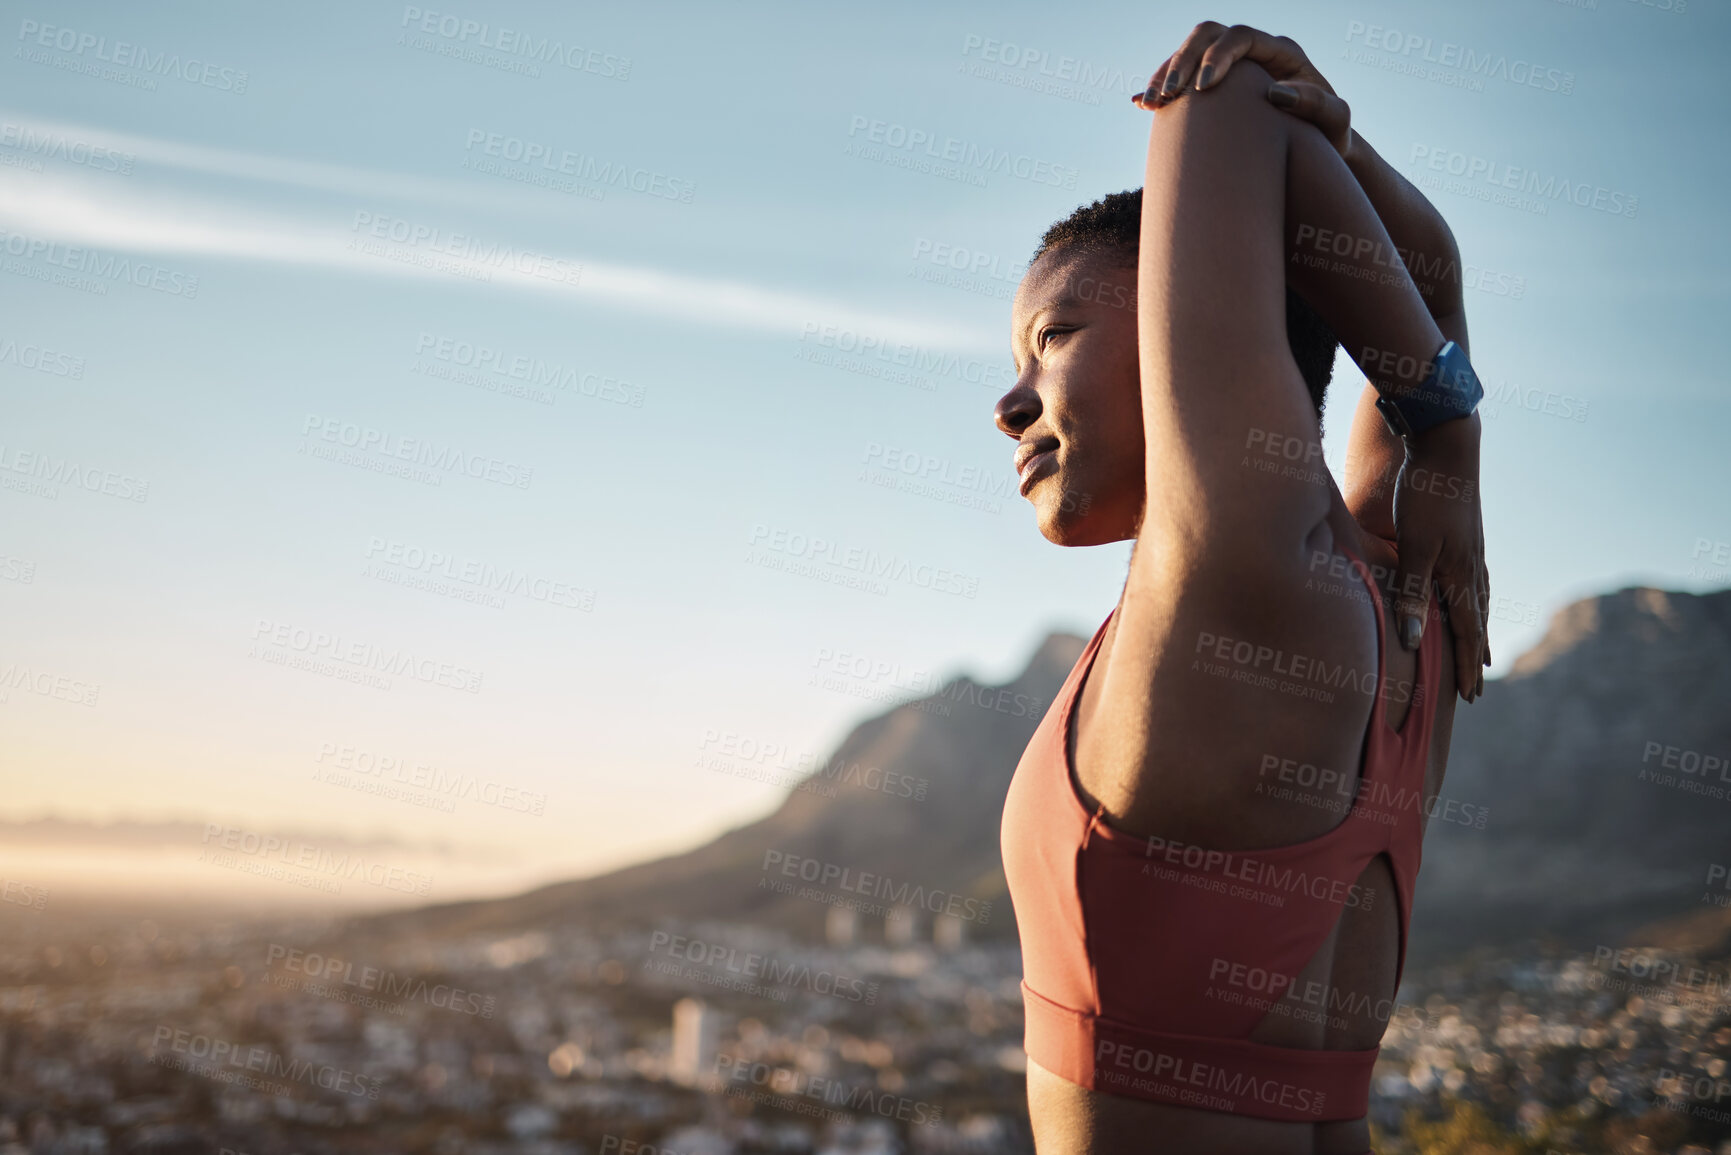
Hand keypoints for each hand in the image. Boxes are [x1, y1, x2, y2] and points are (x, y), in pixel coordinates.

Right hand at [1133, 23, 1353, 159]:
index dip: (1217, 55)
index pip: (1241, 37)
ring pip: (1188, 53)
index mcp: (1281, 52)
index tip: (1202, 88)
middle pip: (1207, 35)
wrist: (1318, 152)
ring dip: (1165, 75)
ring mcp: (1231, 69)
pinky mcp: (1214, 88)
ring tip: (1150, 105)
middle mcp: (1253, 53)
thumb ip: (1316, 104)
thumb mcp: (1335, 123)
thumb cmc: (1330, 138)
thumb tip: (1274, 93)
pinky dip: (1162, 89)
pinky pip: (1182, 79)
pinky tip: (1142, 104)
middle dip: (1182, 60)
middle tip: (1169, 96)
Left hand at [1389, 414, 1488, 700]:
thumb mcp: (1413, 546)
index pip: (1465, 632)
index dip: (1465, 665)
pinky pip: (1474, 579)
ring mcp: (1473, 549)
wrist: (1447, 446)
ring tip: (1479, 650)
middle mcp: (1473, 566)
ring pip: (1477, 601)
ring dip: (1477, 629)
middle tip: (1476, 687)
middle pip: (1475, 622)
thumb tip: (1413, 639)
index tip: (1470, 695)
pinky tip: (1472, 597)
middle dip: (1473, 656)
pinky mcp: (1467, 534)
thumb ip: (1411, 592)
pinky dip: (1475, 599)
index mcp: (1460, 575)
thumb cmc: (1425, 496)